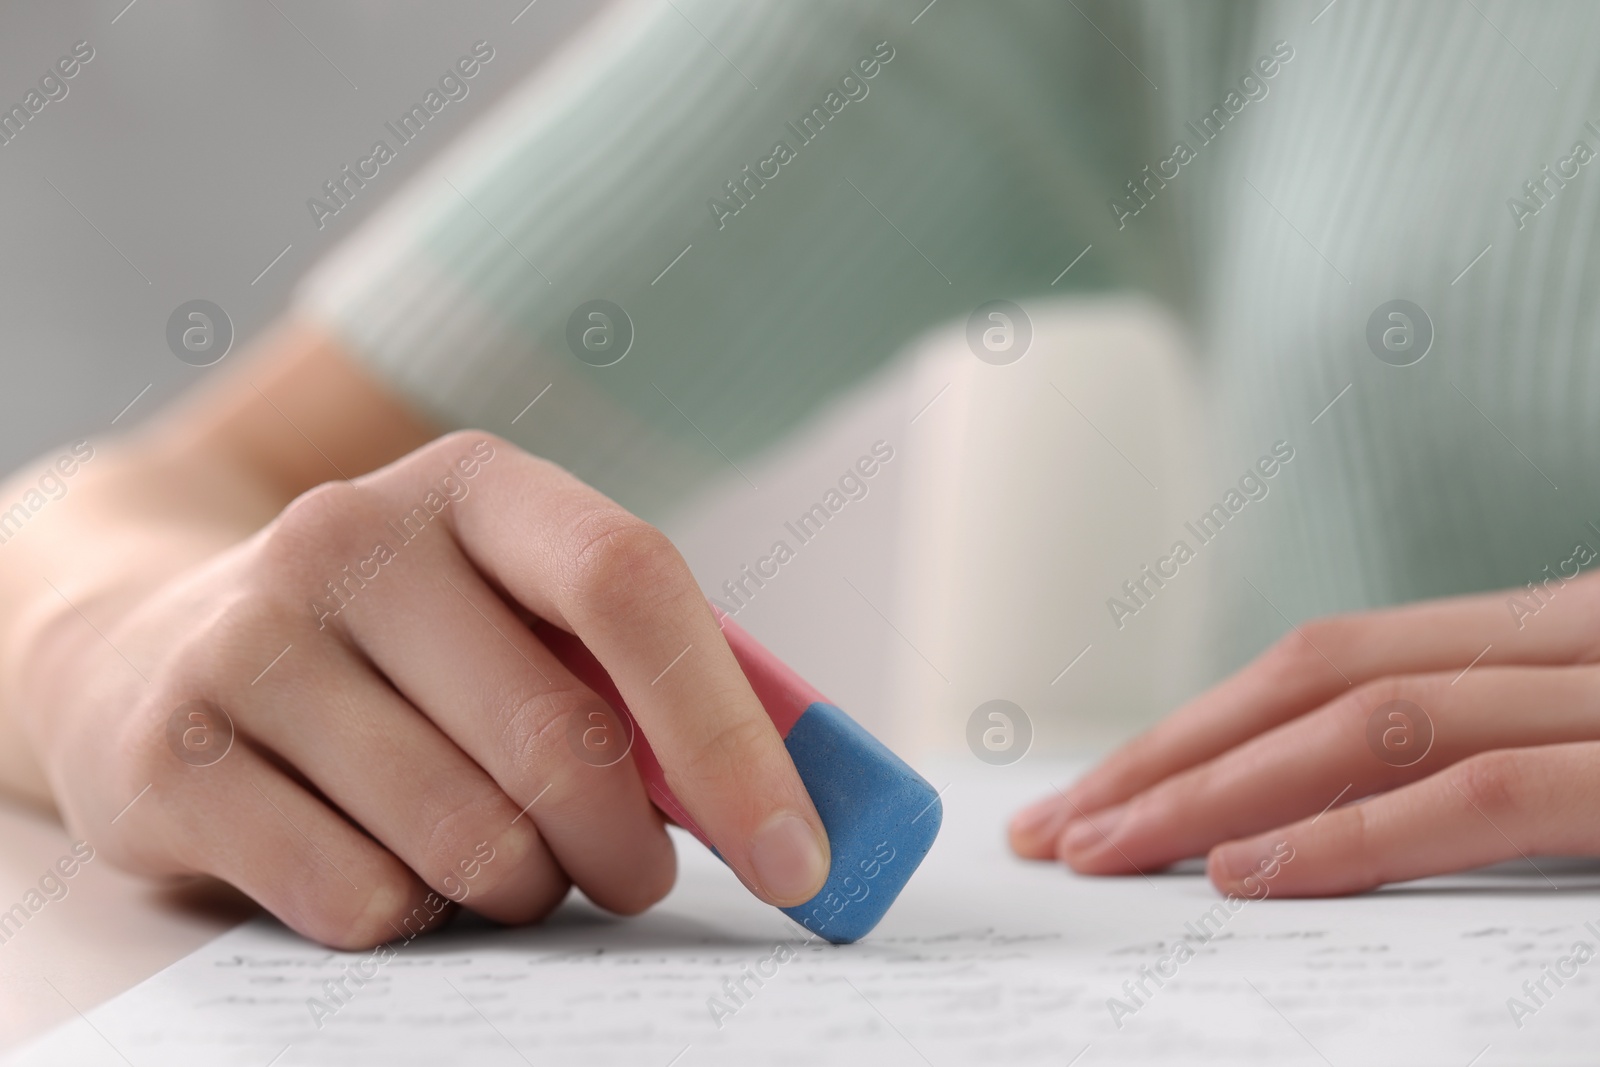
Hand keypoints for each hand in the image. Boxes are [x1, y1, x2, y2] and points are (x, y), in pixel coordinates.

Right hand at [14, 431, 828, 947]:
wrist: (146, 646)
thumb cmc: (401, 652)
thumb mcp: (519, 619)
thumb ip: (650, 685)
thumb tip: (799, 809)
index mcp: (475, 484)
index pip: (628, 584)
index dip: (728, 734)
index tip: (795, 857)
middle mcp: (352, 534)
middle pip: (560, 738)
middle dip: (627, 850)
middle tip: (631, 875)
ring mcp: (248, 639)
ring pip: (468, 840)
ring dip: (520, 887)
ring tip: (495, 859)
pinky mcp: (170, 755)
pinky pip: (359, 901)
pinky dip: (407, 917)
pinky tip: (379, 864)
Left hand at [1009, 577, 1599, 895]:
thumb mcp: (1590, 741)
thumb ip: (1484, 748)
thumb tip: (1319, 810)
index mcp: (1547, 633)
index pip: (1331, 665)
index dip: (1198, 728)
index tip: (1095, 792)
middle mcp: (1568, 640)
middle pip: (1315, 681)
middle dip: (1168, 756)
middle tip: (1054, 825)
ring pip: (1369, 723)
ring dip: (1215, 791)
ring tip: (1103, 850)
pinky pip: (1481, 793)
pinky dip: (1353, 834)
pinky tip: (1243, 873)